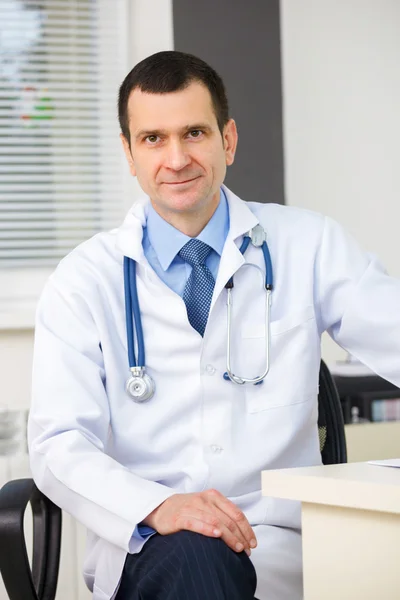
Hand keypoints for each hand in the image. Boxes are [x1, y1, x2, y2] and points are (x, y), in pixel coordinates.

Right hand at [142, 489, 256, 554]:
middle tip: (247, 551)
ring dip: (229, 536)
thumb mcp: (207, 507)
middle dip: (240, 536)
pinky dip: (208, 529)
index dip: (247, 529)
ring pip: (215, 521)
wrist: (161, 508)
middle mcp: (204, 500)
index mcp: (214, 496)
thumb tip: (243, 533)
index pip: (236, 513)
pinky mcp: (180, 517)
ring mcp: (192, 507)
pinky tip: (216, 535)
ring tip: (237, 548)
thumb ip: (222, 515)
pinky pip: (196, 523)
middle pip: (228, 519)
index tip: (253, 543)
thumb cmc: (189, 510)